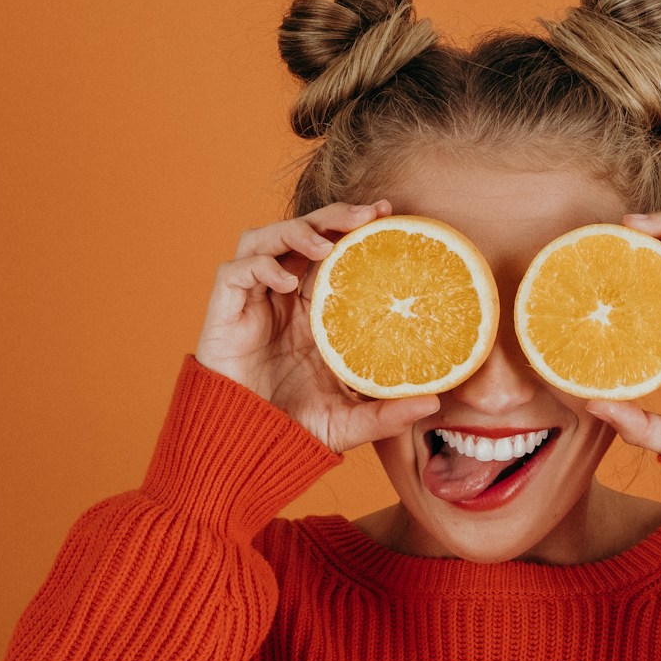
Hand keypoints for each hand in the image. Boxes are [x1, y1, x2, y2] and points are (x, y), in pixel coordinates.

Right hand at [195, 201, 439, 451]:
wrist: (247, 446)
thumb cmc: (296, 428)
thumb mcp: (351, 421)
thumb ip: (389, 412)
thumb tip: (436, 401)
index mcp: (316, 311)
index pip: (335, 252)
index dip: (356, 228)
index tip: (389, 215)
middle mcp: (284, 297)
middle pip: (305, 233)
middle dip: (333, 215)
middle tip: (369, 214)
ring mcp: (254, 301)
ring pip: (266, 238)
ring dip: (296, 232)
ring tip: (326, 245)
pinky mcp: (224, 311)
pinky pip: (236, 271)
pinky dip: (261, 266)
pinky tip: (286, 282)